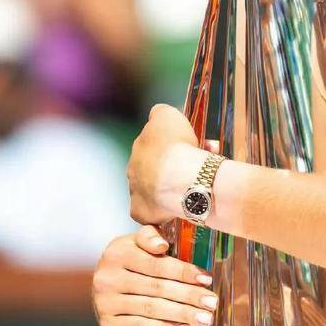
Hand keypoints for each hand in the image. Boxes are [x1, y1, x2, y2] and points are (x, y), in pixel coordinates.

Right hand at [92, 227, 217, 325]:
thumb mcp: (137, 244)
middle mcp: (108, 277)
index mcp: (118, 252)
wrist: (103, 288)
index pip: (157, 263)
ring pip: (152, 307)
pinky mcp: (108, 324)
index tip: (206, 279)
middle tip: (212, 302)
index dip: (183, 271)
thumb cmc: (130, 263)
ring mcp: (105, 302)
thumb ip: (151, 238)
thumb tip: (162, 245)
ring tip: (204, 317)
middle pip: (157, 287)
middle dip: (189, 295)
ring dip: (182, 314)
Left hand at [127, 104, 207, 224]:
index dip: (174, 148)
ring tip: (191, 188)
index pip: (155, 146)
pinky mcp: (140, 212)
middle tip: (193, 168)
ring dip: (170, 188)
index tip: (190, 149)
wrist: (182, 178)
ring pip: (153, 190)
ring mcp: (134, 192)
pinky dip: (163, 210)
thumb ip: (160, 113)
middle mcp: (132, 169)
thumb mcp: (168, 115)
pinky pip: (150, 212)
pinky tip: (178, 206)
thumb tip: (158, 116)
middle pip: (154, 169)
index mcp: (138, 147)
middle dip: (172, 168)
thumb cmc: (177, 146)